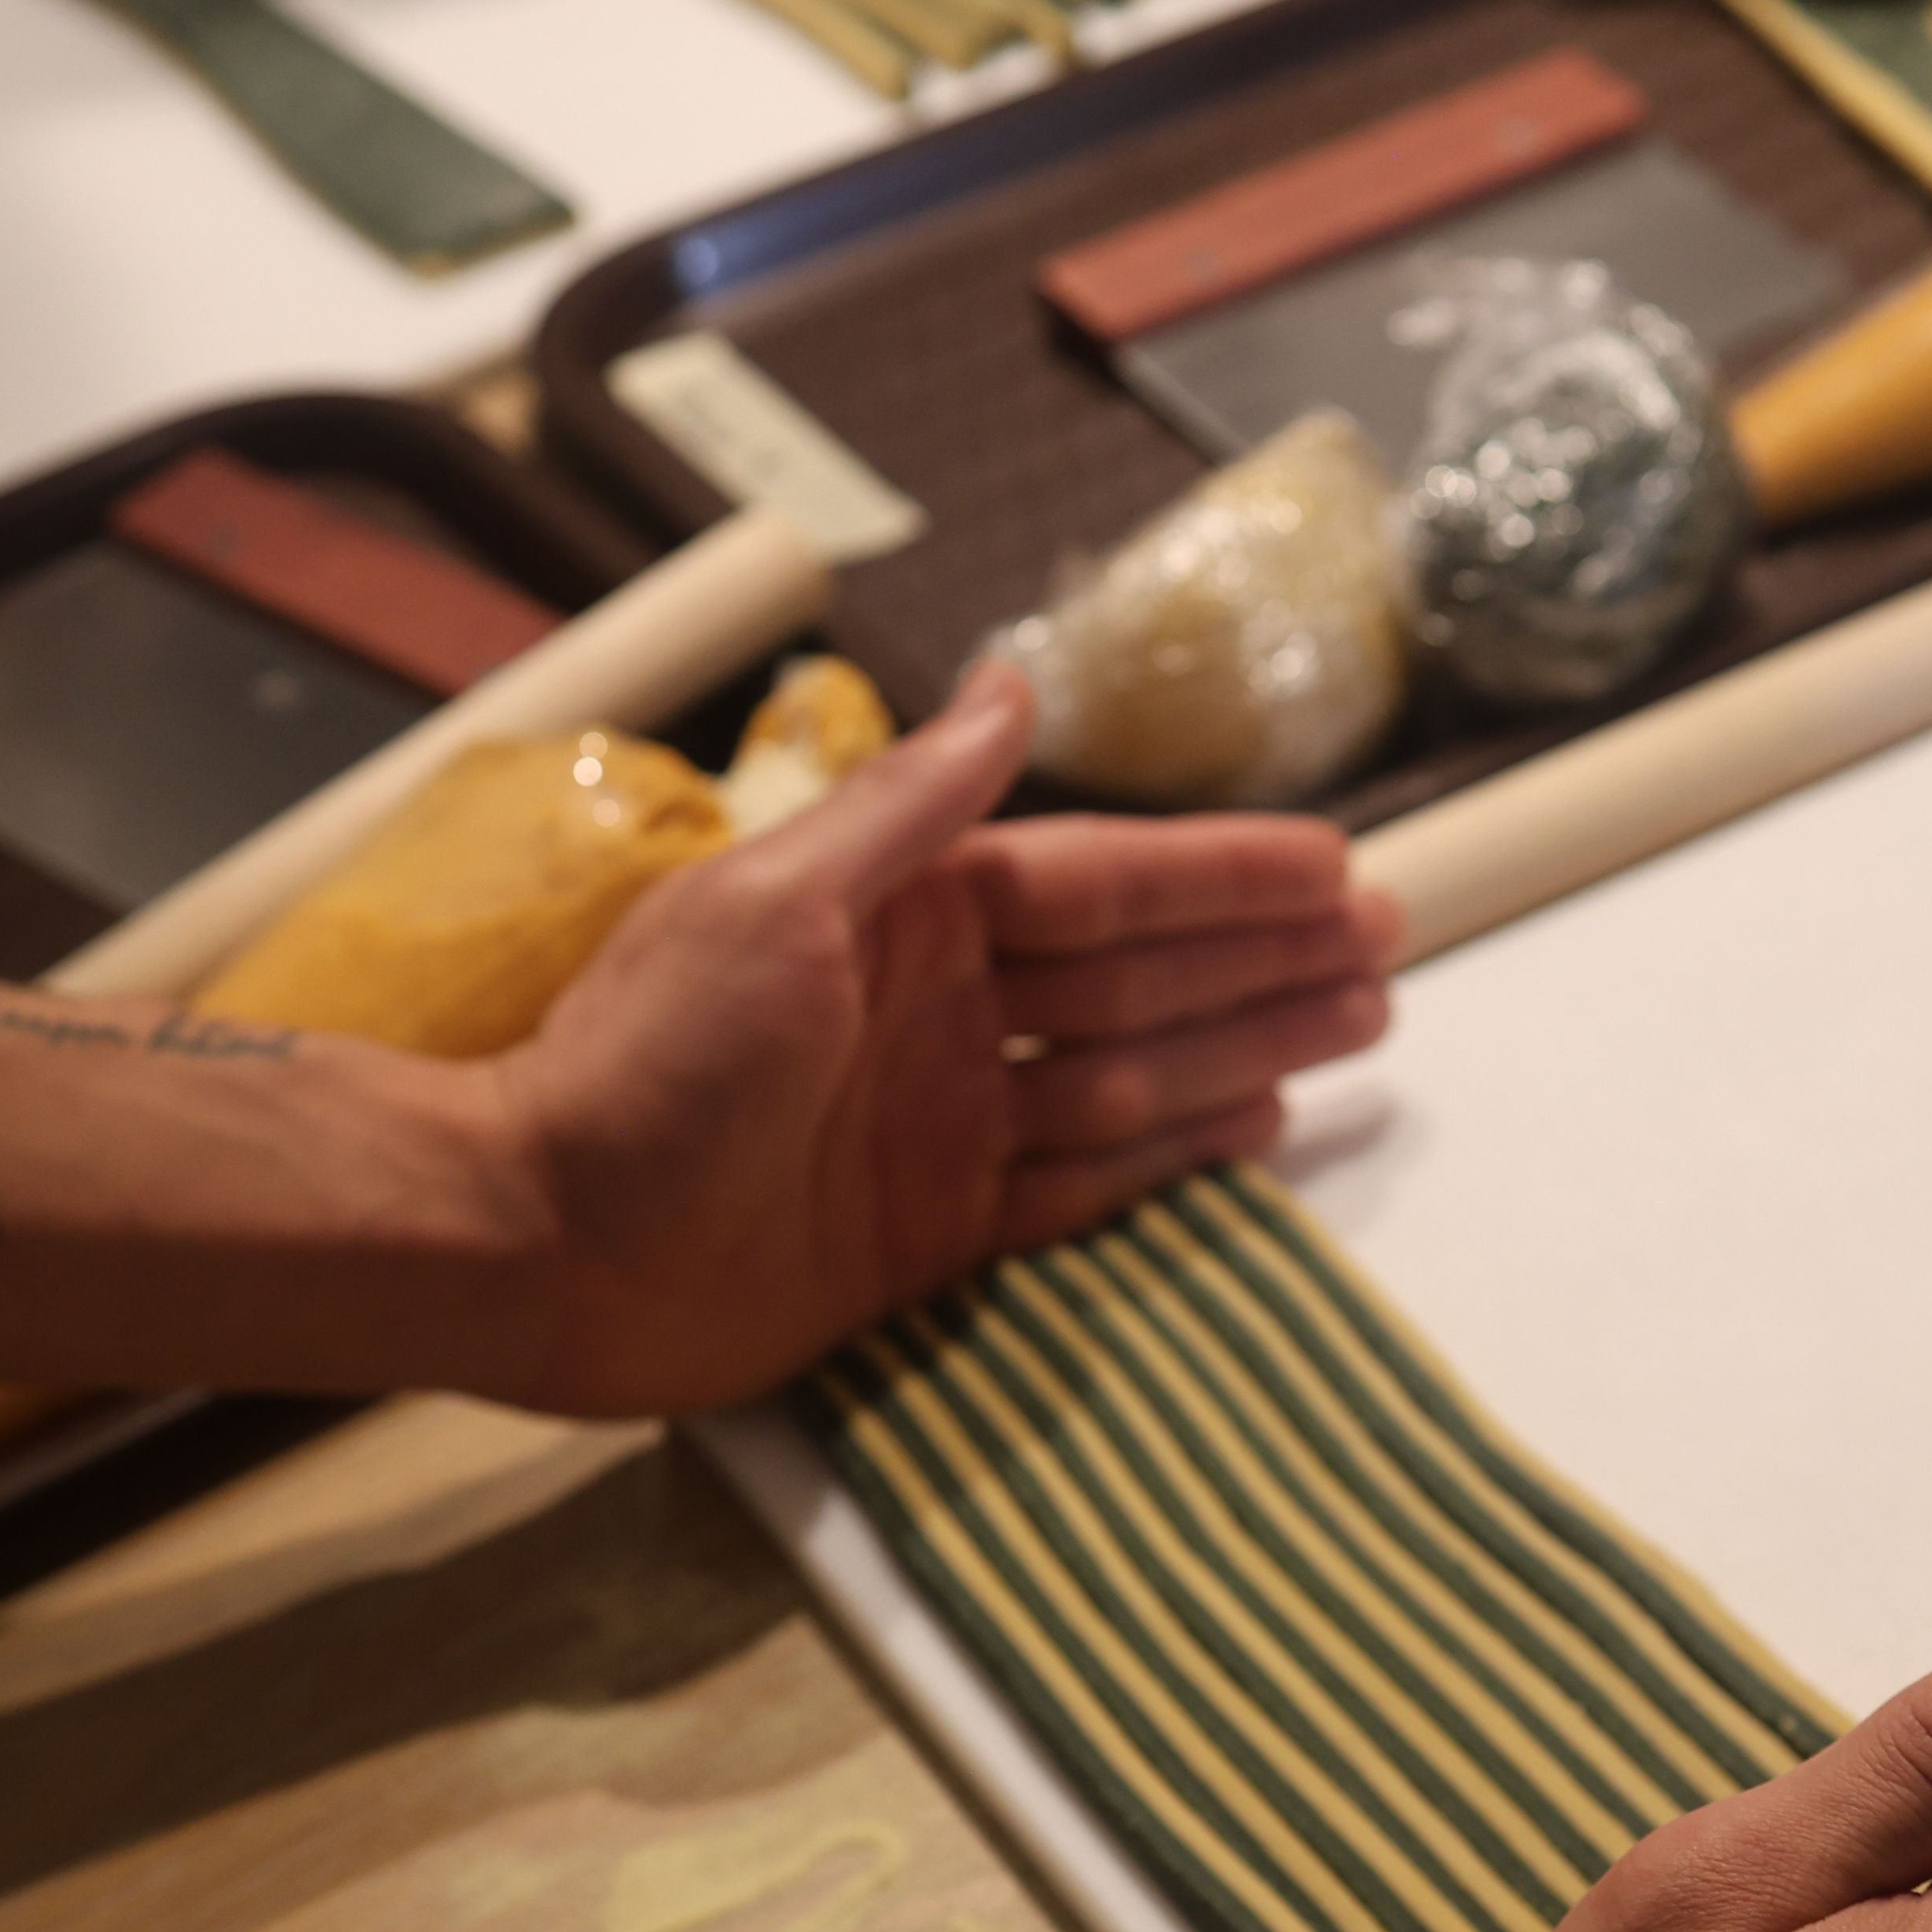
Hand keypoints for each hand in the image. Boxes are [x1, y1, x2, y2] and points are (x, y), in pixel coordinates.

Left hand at [467, 666, 1394, 1414]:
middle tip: (1389, 945)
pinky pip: (1085, 1186)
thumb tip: (1010, 692)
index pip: (1099, 888)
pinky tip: (1256, 1128)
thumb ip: (907, 806)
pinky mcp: (933, 1232)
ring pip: (1135, 1079)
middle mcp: (936, 1017)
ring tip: (1359, 1024)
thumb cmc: (643, 1063)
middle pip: (1139, 981)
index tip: (1334, 866)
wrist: (542, 1240)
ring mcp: (941, 1127)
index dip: (1221, 879)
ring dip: (1248, 1048)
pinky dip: (1172, 1158)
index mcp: (903, 922)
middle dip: (1265, 959)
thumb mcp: (773, 902)